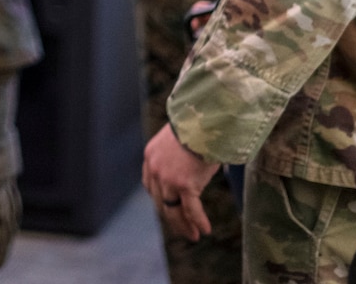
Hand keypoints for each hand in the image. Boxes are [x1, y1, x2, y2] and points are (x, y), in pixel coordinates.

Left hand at [142, 123, 218, 240]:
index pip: (150, 186)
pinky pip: (191, 209)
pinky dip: (198, 221)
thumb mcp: (179, 140)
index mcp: (150, 157)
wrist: (202, 120)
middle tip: (184, 229)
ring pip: (173, 209)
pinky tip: (205, 229)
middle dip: (172, 217)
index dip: (161, 200)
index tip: (170, 209)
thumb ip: (177, 155)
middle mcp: (155, 170)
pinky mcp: (184, 185)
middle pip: (161, 201)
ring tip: (194, 234)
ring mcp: (168, 179)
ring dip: (184, 225)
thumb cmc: (196, 127)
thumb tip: (190, 164)